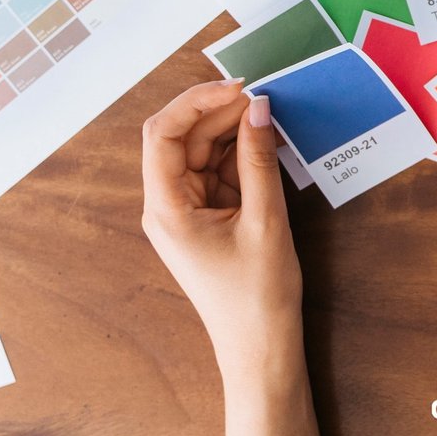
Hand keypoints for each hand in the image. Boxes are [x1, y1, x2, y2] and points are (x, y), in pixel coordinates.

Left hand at [140, 79, 302, 371]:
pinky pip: (220, 171)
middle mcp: (167, 205)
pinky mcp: (207, 216)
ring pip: (203, 151)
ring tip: (272, 117)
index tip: (238, 87)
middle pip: (183, 139)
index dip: (196, 102)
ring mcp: (187, 210)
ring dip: (233, 131)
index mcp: (166, 208)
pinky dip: (241, 153)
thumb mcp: (265, 220)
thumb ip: (259, 159)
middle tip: (265, 98)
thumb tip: (260, 108)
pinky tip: (268, 143)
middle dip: (220, 113)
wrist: (261, 348)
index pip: (164, 135)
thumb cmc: (257, 296)